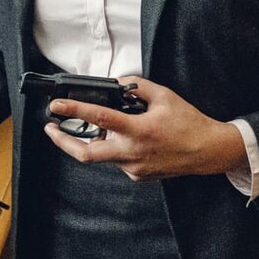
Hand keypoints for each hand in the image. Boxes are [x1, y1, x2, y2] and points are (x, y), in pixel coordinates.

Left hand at [41, 77, 246, 181]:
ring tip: (91, 125)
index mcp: (138, 131)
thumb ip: (139, 87)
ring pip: (102, 155)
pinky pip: (118, 160)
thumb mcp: (165, 96)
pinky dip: (114, 147)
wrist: (208, 151)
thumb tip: (119, 82)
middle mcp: (132, 153)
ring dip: (93, 141)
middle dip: (62, 142)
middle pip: (86, 154)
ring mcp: (133, 168)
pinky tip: (124, 137)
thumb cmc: (189, 123)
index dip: (74, 111)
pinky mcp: (138, 175)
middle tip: (50, 129)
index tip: (55, 106)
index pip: (99, 119)